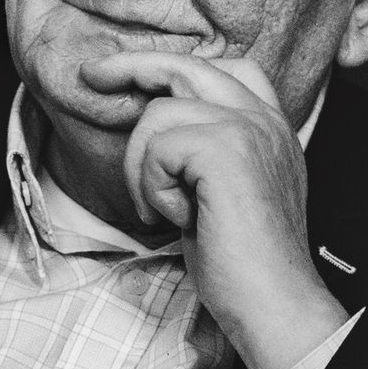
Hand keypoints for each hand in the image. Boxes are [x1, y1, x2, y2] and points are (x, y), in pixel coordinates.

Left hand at [81, 52, 347, 368]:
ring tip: (164, 208)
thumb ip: (207, 146)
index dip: (174, 64)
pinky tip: (178, 218)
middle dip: (131, 66)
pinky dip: (152, 188)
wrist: (274, 304)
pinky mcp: (226, 148)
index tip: (131, 74)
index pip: (223, 66)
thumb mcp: (226, 188)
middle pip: (186, 65)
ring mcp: (247, 128)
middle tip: (93, 75)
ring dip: (143, 167)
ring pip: (159, 113)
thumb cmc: (242, 260)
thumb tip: (155, 118)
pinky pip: (157, 149)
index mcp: (268, 125)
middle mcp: (262, 117)